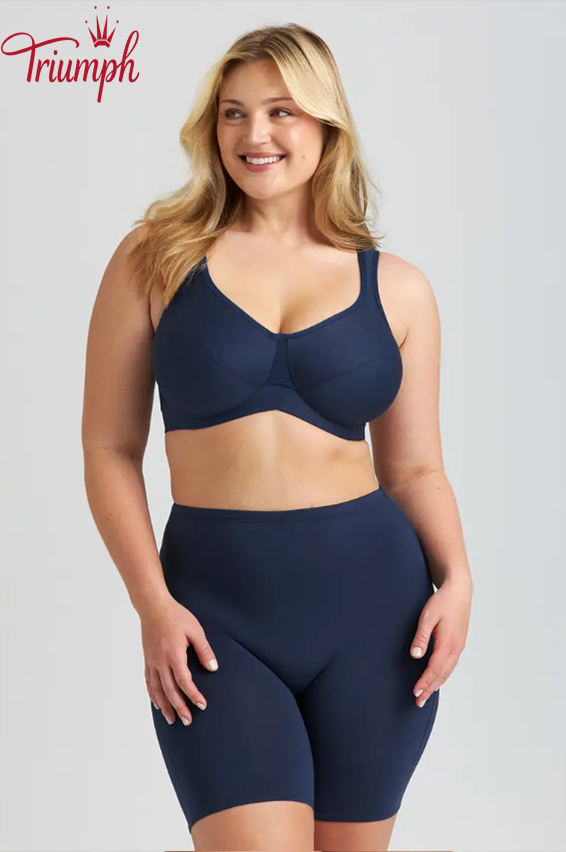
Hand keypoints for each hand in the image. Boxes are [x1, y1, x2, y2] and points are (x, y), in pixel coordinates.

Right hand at [140, 597, 218, 725]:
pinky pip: (149, 682)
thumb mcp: (195, 630)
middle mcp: (160, 661)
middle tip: (187, 721)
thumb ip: (204, 650)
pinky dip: (153, 695)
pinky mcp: (147, 659)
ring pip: (157, 689)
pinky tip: (157, 704)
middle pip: (169, 690)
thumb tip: (213, 668)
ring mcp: (152, 661)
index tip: (202, 705)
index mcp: (174, 654)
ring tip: (171, 719)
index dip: (193, 695)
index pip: (184, 681)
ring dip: (164, 706)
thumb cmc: (176, 616)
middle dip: (179, 707)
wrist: (153, 607)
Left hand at [409, 578, 472, 706]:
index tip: (415, 692)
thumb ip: (421, 637)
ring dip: (437, 684)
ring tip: (426, 694)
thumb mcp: (428, 617)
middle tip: (419, 701)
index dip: (425, 682)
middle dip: (430, 689)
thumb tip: (415, 656)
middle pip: (442, 674)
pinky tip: (438, 677)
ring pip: (448, 671)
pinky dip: (443, 675)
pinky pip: (451, 664)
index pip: (435, 669)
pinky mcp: (459, 643)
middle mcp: (456, 648)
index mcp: (448, 643)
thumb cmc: (443, 601)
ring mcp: (459, 646)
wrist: (459, 590)